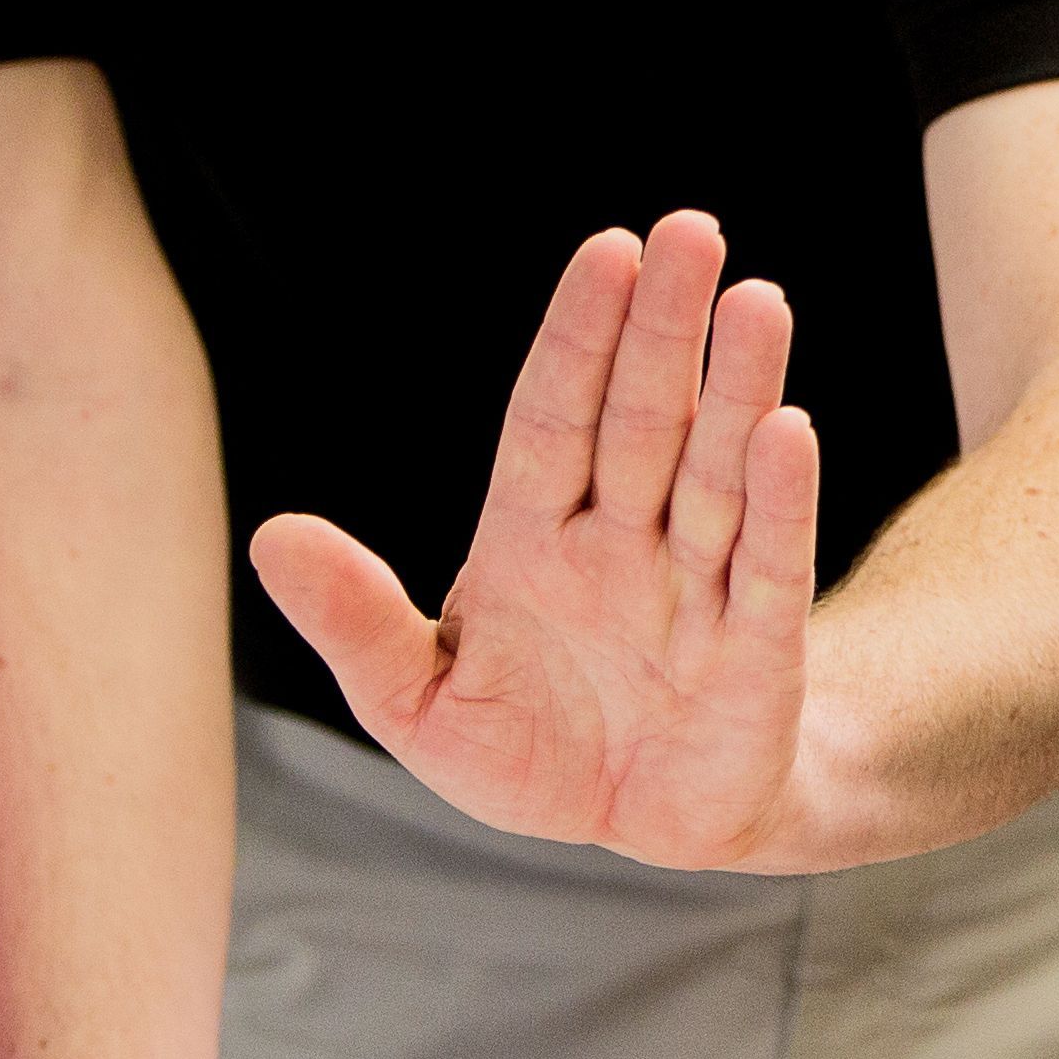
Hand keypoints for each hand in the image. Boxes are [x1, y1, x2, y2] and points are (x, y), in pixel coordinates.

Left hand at [249, 211, 824, 870]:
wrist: (644, 827)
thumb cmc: (531, 750)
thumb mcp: (418, 702)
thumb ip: (356, 623)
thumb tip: (272, 535)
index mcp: (533, 539)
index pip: (553, 418)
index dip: (577, 338)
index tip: (606, 251)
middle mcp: (623, 543)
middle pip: (642, 421)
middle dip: (663, 329)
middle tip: (690, 231)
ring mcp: (695, 590)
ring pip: (715, 474)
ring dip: (737, 390)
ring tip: (757, 302)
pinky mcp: (757, 654)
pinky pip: (769, 569)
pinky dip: (780, 504)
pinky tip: (787, 432)